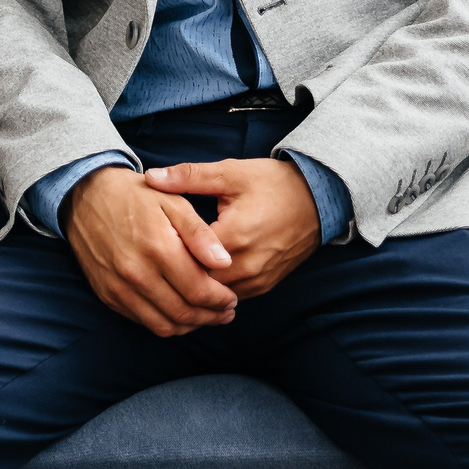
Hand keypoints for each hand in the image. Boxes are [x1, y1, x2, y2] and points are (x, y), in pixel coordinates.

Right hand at [63, 164, 239, 336]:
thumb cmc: (135, 196)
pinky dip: (165, 323)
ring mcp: (119, 287)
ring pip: (164, 325)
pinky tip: (178, 312)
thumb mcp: (173, 202)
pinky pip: (142, 321)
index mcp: (158, 248)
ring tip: (206, 316)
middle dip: (211, 317)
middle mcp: (136, 273)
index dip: (221, 300)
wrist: (86, 195)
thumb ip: (200, 234)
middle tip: (226, 312)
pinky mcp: (107, 294)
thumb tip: (224, 262)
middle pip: (184, 313)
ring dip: (190, 326)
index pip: (199, 291)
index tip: (232, 299)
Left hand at [144, 158, 320, 298]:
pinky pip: (232, 296)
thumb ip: (189, 176)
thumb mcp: (230, 172)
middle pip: (198, 283)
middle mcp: (247, 265)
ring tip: (172, 267)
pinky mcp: (265, 286)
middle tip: (154, 258)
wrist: (319, 199)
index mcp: (234, 237)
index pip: (187, 258)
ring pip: (214, 295)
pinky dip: (214, 289)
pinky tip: (197, 274)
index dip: (165, 251)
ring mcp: (258, 279)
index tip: (150, 240)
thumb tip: (151, 176)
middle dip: (176, 272)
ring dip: (194, 284)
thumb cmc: (272, 183)